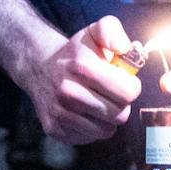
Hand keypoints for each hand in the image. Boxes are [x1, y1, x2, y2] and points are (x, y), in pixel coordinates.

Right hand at [20, 16, 141, 145]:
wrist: (39, 67)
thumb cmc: (76, 52)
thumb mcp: (94, 32)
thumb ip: (112, 31)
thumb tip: (124, 47)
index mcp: (82, 66)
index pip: (127, 92)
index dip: (131, 87)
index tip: (124, 81)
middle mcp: (69, 92)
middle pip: (119, 115)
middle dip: (121, 104)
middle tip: (111, 93)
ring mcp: (60, 113)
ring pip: (106, 130)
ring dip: (107, 118)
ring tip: (99, 102)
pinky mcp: (55, 129)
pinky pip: (90, 138)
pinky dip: (92, 127)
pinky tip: (85, 112)